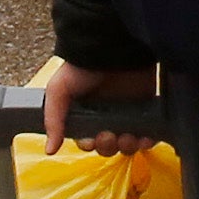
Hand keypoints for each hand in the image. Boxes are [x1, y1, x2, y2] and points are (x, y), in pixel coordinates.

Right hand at [42, 61, 158, 153]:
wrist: (112, 49)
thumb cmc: (82, 68)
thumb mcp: (59, 90)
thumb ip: (53, 120)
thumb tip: (49, 150)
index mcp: (84, 114)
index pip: (87, 140)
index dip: (90, 144)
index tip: (92, 140)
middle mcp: (105, 116)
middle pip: (108, 145)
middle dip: (108, 146)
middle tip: (109, 136)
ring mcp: (127, 113)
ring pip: (128, 143)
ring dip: (127, 146)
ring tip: (127, 137)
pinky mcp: (146, 109)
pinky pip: (148, 134)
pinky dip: (147, 141)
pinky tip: (144, 138)